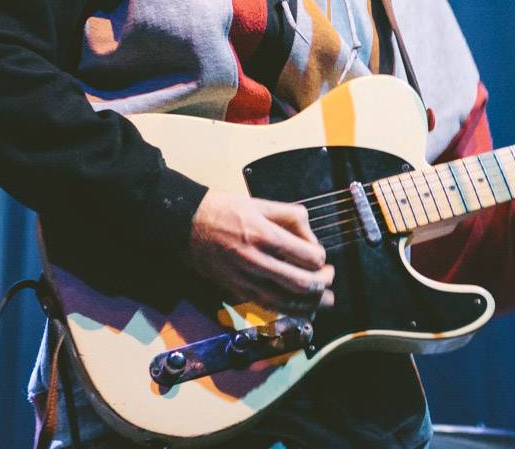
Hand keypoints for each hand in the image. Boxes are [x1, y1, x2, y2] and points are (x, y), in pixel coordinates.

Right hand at [187, 191, 334, 316]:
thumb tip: (311, 238)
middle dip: (322, 283)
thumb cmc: (223, 210)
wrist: (185, 223)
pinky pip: (268, 306)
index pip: (307, 256)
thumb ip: (291, 216)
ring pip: (286, 301)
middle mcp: (256, 260)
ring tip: (325, 300)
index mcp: (264, 234)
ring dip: (311, 304)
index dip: (321, 259)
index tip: (320, 256)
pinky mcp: (236, 290)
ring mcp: (244, 278)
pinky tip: (302, 310)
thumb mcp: (260, 203)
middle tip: (329, 277)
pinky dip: (289, 310)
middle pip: (301, 283)